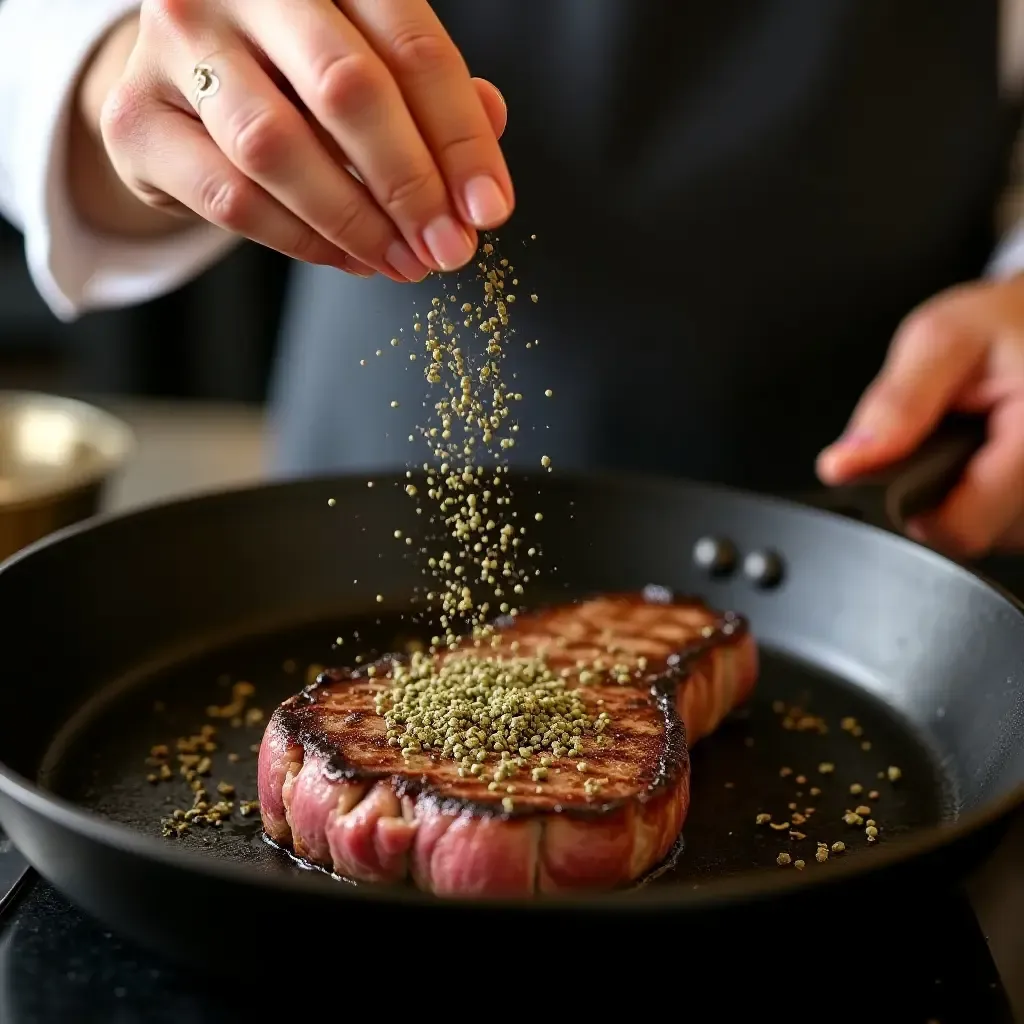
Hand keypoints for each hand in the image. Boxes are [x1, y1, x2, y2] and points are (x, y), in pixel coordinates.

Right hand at [97, 0, 511, 280]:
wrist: (176, 79)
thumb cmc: (288, 70)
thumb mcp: (363, 58)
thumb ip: (422, 92)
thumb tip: (488, 142)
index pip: (410, 46)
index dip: (461, 139)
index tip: (489, 209)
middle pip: (347, 90)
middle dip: (413, 186)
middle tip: (450, 247)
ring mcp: (177, 44)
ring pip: (280, 150)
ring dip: (359, 224)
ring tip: (406, 261)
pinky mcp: (139, 119)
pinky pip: (234, 199)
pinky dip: (305, 241)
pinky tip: (351, 258)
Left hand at [816, 276, 1023, 557]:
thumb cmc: (1007, 321)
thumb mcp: (941, 339)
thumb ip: (894, 405)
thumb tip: (844, 464)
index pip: (962, 529)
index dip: (916, 510)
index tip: (906, 468)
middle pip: (976, 537)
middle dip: (944, 493)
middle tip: (951, 435)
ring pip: (996, 536)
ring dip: (970, 494)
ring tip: (976, 440)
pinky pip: (1012, 525)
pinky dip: (993, 496)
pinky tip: (993, 453)